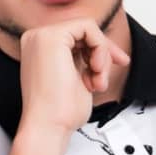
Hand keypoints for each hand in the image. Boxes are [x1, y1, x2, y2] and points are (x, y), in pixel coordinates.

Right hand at [19, 19, 130, 136]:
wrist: (48, 126)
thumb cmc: (61, 112)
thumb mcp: (77, 78)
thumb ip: (83, 59)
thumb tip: (104, 48)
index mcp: (39, 48)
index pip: (76, 36)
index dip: (100, 48)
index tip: (118, 63)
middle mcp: (37, 38)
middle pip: (83, 30)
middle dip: (104, 51)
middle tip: (111, 71)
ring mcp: (42, 35)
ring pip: (88, 29)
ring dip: (102, 56)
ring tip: (97, 82)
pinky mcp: (52, 36)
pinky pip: (88, 27)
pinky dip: (100, 48)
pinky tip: (96, 70)